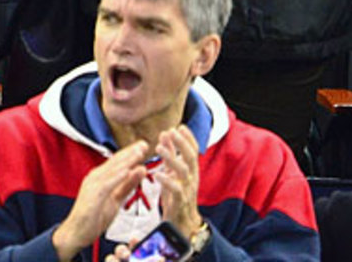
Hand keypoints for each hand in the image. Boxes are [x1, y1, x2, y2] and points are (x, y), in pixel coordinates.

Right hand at [53, 140, 148, 261]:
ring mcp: (92, 185)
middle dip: (130, 153)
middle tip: (145, 144)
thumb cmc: (94, 217)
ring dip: (126, 161)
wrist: (75, 234)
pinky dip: (117, 177)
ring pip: (112, 170)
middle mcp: (96, 177)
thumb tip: (142, 169)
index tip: (144, 145)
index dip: (131, 153)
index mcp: (101, 177)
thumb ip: (128, 185)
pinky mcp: (92, 196)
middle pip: (115, 162)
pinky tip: (127, 171)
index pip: (118, 162)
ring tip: (139, 153)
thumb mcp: (116, 199)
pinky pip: (106, 184)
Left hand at [155, 126, 201, 241]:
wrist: (183, 225)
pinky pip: (176, 190)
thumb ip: (170, 155)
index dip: (188, 138)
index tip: (180, 126)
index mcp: (191, 170)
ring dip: (172, 158)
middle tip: (172, 131)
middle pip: (191, 157)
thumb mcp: (173, 173)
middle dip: (182, 143)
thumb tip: (166, 134)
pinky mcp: (180, 203)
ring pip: (183, 171)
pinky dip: (167, 181)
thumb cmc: (176, 197)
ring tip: (159, 148)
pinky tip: (158, 174)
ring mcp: (187, 190)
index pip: (193, 151)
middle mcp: (192, 178)